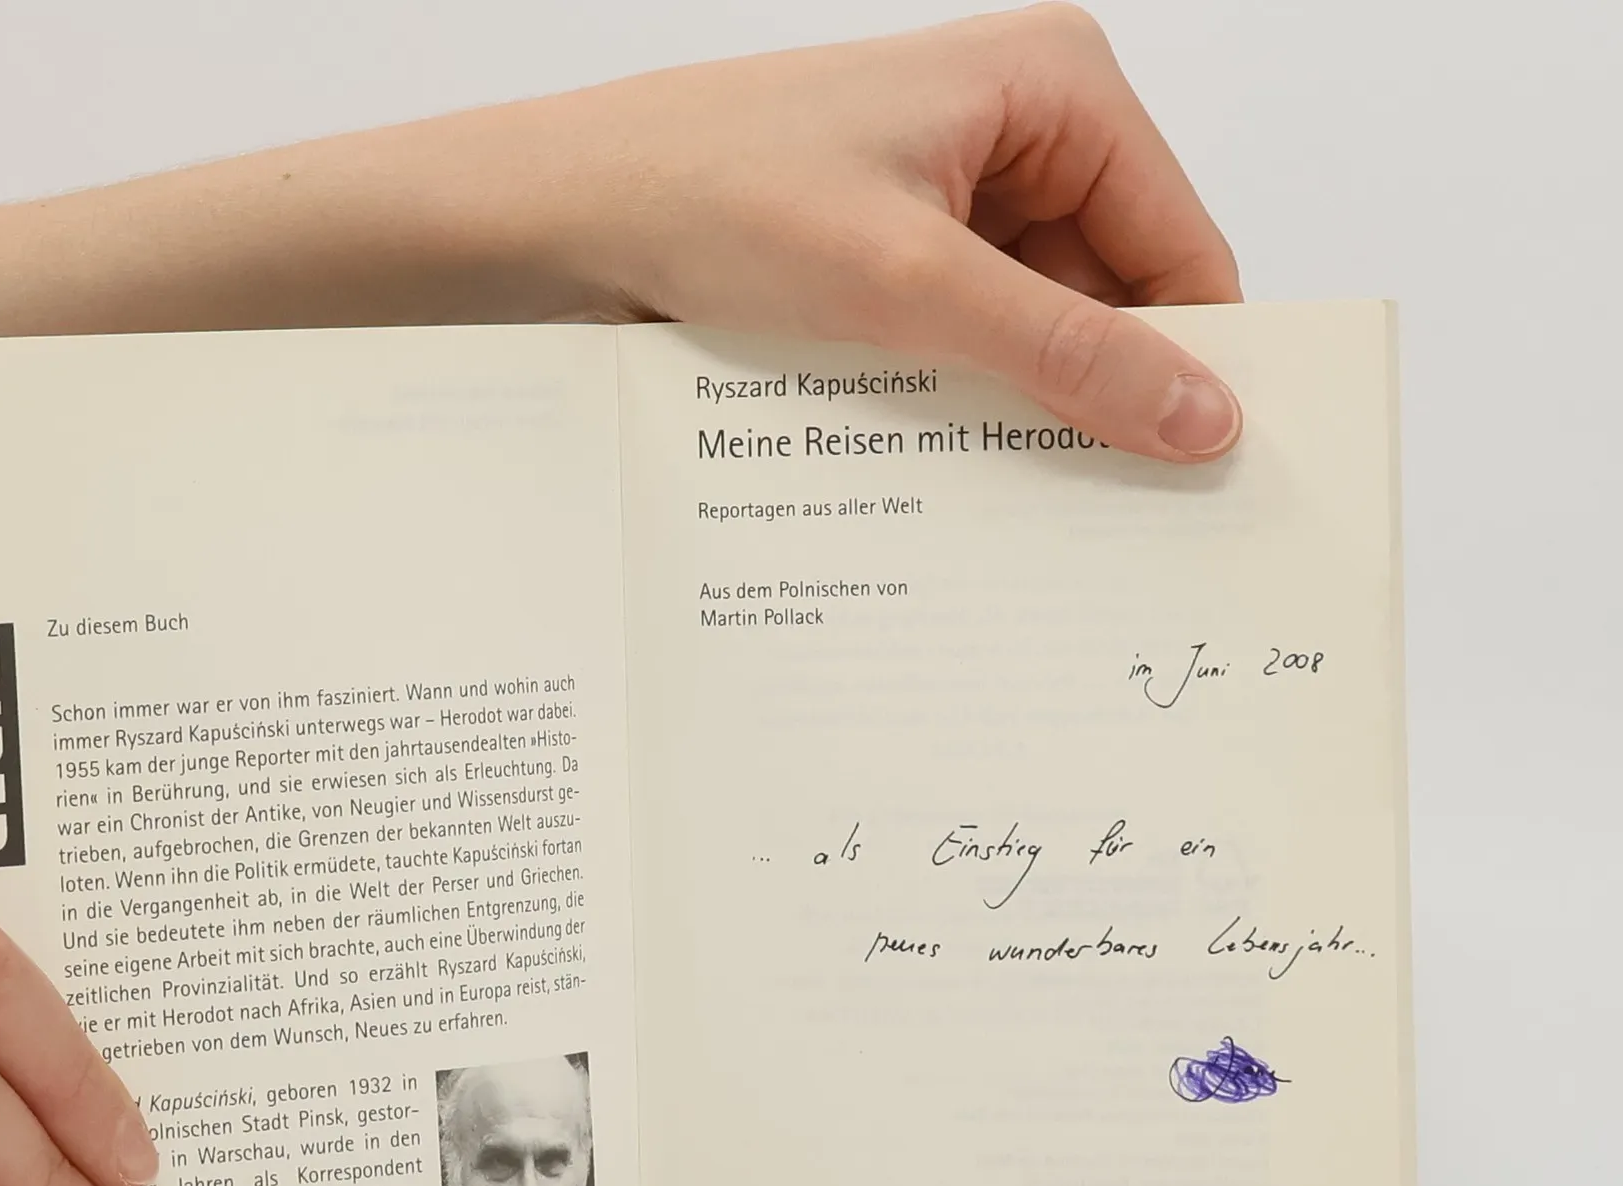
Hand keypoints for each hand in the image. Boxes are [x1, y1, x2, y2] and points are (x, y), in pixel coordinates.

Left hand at [535, 5, 1242, 460]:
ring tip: (1010, 485)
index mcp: (1059, 85)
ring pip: (1043, 322)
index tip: (1196, 476)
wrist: (575, 212)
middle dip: (1101, 389)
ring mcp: (961, 186)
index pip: (1184, 246)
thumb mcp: (912, 286)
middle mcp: (1024, 124)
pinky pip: (976, 331)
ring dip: (1026, 401)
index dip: (1194, 362)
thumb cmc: (718, 196)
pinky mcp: (906, 242)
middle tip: (1104, 509)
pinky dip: (969, 393)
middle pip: (1117, 290)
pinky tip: (949, 451)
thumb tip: (1199, 415)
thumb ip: (1065, 353)